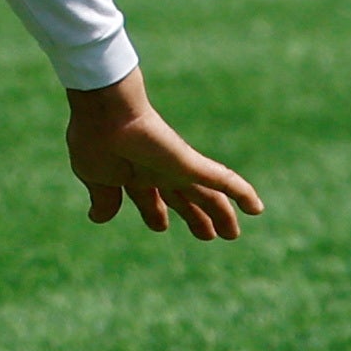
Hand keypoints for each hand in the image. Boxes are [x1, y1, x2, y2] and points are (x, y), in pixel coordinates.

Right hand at [66, 68, 261, 239]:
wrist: (105, 113)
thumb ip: (104, 198)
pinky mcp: (192, 164)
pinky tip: (257, 209)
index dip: (156, 214)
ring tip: (233, 234)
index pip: (150, 199)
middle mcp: (158, 172)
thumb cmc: (94, 140)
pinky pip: (225, 181)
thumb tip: (98, 218)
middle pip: (184, 199)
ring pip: (207, 196)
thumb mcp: (95, 176)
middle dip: (195, 218)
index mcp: (132, 175)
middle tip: (209, 236)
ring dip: (222, 215)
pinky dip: (242, 194)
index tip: (161, 226)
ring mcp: (178, 169)